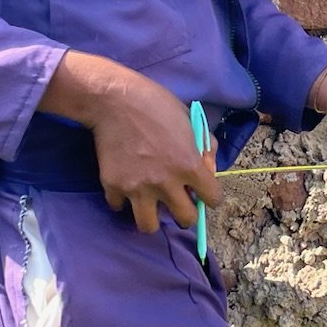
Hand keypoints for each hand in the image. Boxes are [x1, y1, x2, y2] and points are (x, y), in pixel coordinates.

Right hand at [39, 52, 220, 234]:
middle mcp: (166, 182)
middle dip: (185, 213)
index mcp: (189, 165)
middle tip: (177, 202)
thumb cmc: (156, 104)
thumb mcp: (190, 120)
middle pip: (185, 220)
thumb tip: (208, 171)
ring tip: (150, 205)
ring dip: (152, 217)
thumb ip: (205, 148)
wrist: (114, 99)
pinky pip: (119, 207)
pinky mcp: (113, 186)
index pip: (213, 199)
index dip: (210, 196)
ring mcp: (138, 188)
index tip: (202, 193)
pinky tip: (125, 185)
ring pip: (149, 226)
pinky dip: (122, 200)